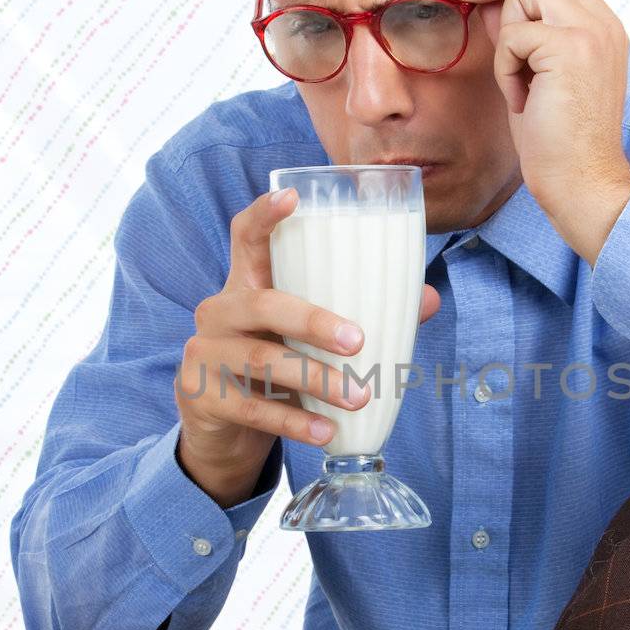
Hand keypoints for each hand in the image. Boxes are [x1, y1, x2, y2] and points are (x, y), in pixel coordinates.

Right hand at [176, 187, 440, 474]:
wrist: (219, 427)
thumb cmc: (274, 363)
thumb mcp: (305, 338)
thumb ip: (360, 313)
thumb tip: (427, 298)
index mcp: (246, 284)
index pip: (246, 236)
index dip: (266, 215)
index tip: (292, 197)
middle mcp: (219, 310)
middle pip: (263, 303)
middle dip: (314, 321)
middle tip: (358, 341)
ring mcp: (205, 353)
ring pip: (262, 360)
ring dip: (316, 380)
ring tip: (359, 396)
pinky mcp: (201, 395)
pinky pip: (253, 407)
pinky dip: (294, 422)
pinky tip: (326, 432)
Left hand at [449, 0, 629, 228]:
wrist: (581, 182)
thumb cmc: (558, 141)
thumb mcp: (536, 76)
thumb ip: (522, 35)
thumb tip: (490, 0)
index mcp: (602, 27)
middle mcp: (603, 22)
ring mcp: (591, 32)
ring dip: (507, 34)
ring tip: (519, 78)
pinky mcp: (571, 48)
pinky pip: (514, 36)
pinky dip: (506, 69)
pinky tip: (523, 100)